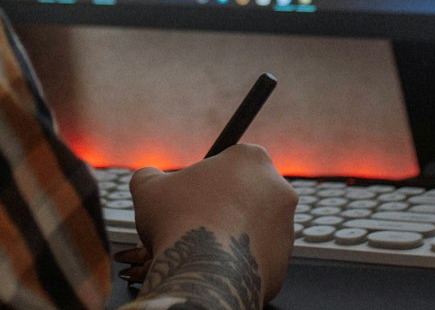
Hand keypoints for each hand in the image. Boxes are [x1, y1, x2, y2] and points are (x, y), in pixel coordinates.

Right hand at [113, 144, 296, 307]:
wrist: (203, 273)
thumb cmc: (178, 223)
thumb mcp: (149, 188)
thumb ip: (150, 175)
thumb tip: (147, 178)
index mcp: (251, 160)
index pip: (230, 162)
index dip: (207, 180)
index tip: (192, 196)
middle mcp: (279, 189)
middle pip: (246, 194)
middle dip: (223, 207)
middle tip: (195, 222)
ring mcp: (286, 227)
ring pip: (252, 227)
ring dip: (232, 234)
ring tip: (203, 246)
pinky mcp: (284, 261)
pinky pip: (256, 257)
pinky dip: (238, 261)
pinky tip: (215, 265)